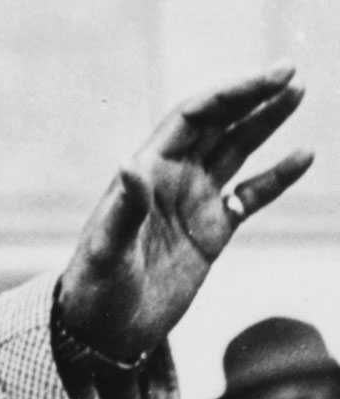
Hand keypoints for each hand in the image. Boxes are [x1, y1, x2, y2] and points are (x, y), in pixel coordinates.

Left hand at [56, 66, 313, 360]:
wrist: (104, 328)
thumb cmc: (96, 288)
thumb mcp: (106, 250)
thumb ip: (122, 210)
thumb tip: (129, 164)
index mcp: (147, 171)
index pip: (192, 117)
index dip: (229, 94)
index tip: (268, 77)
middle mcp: (171, 178)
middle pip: (217, 124)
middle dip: (252, 96)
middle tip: (292, 71)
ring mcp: (193, 202)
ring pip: (236, 150)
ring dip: (265, 122)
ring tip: (298, 92)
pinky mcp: (211, 232)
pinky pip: (250, 195)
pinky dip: (276, 176)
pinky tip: (302, 155)